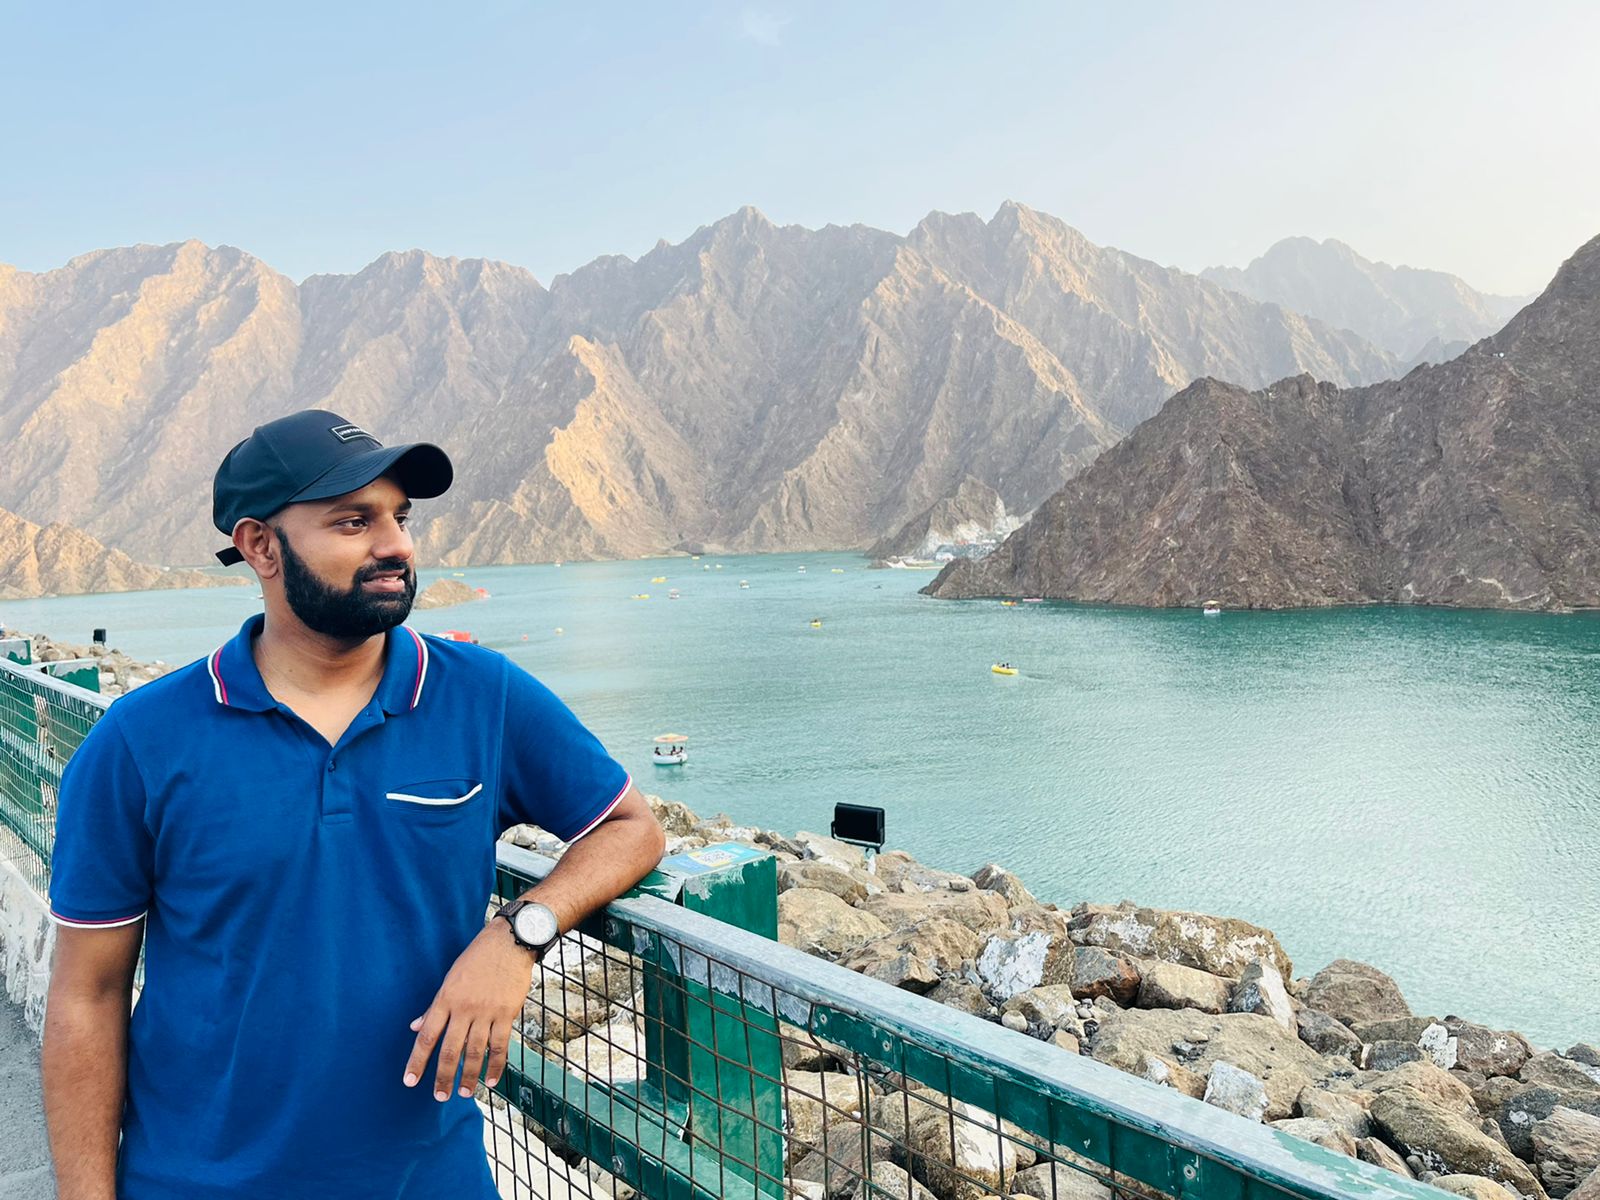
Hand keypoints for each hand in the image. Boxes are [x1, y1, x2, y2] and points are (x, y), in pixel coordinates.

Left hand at [403, 921, 536, 1100]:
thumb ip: (434, 1006)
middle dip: (444, 1077)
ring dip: (469, 1076)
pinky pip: (500, 1046)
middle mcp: (464, 1008)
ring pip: (475, 1052)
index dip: (417, 1061)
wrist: (508, 943)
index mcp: (446, 999)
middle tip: (440, 1097)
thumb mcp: (450, 978)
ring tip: (465, 1093)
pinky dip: (496, 1065)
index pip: (427, 1036)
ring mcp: (486, 1012)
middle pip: (450, 1050)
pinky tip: (492, 1080)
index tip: (410, 1081)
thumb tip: (415, 1027)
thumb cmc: (477, 959)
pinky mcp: (506, 1014)